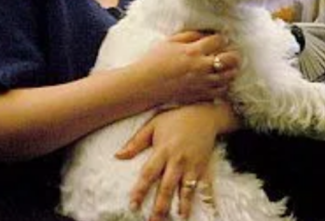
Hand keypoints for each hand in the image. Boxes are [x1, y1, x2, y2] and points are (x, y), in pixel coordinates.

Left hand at [115, 102, 237, 220]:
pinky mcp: (204, 167)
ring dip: (182, 207)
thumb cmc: (176, 118)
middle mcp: (178, 160)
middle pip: (167, 187)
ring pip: (186, 190)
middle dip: (160, 207)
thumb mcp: (153, 124)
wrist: (205, 114)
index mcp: (163, 150)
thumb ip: (136, 142)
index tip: (133, 205)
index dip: (140, 190)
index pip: (149, 174)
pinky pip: (205, 186)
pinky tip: (206, 211)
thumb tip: (117, 156)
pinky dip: (206, 199)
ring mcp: (193, 165)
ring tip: (178, 220)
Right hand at [141, 31, 240, 105]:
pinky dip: (224, 85)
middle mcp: (200, 67)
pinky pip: (221, 91)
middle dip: (233, 54)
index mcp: (193, 51)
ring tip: (229, 67)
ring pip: (228, 77)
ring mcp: (202, 83)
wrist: (144, 85)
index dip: (222, 38)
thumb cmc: (154, 61)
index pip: (218, 41)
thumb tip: (206, 33)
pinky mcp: (200, 95)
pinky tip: (220, 80)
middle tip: (231, 53)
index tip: (220, 39)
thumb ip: (190, 35)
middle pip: (230, 59)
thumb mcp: (170, 42)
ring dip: (232, 70)